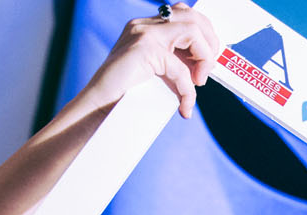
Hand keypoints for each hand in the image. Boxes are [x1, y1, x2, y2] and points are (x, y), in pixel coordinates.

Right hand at [83, 3, 222, 118]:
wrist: (96, 108)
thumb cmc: (124, 95)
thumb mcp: (154, 73)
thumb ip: (172, 63)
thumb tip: (201, 69)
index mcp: (146, 26)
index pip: (183, 15)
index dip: (203, 35)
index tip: (207, 61)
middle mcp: (144, 24)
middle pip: (192, 16)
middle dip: (209, 42)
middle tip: (208, 69)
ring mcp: (144, 34)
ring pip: (192, 31)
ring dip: (204, 57)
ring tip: (199, 82)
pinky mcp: (144, 50)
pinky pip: (180, 68)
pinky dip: (188, 90)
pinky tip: (185, 105)